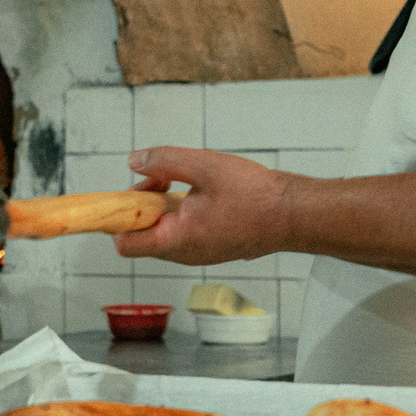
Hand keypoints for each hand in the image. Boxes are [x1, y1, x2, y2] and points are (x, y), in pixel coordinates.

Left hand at [116, 147, 296, 265]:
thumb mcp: (205, 165)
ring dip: (164, 206)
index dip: (121, 215)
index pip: (125, 243)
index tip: (138, 189)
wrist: (294, 215)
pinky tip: (203, 193)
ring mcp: (198, 255)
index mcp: (177, 239)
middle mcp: (184, 254)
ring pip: (162, 232)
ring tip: (188, 183)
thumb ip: (165, 161)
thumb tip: (134, 161)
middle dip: (144, 203)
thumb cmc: (256, 194)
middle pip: (141, 235)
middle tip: (166, 178)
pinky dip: (182, 212)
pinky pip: (182, 233)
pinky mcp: (211, 248)